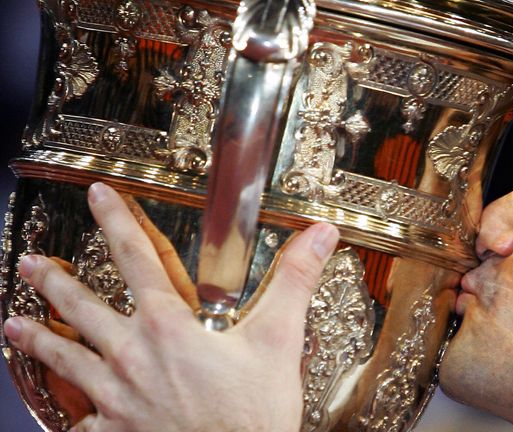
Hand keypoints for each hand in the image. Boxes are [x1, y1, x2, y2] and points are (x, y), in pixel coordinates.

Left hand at [3, 183, 338, 431]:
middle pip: (82, 307)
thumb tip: (319, 235)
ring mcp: (114, 398)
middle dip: (52, 281)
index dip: (116, 220)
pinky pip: (78, 422)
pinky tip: (61, 412)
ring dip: (38, 338)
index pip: (136, 257)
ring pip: (65, 359)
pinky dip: (68, 414)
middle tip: (29, 264)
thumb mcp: (278, 341)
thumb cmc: (252, 415)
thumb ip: (294, 282)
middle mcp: (130, 356)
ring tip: (13, 324)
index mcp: (167, 326)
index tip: (98, 195)